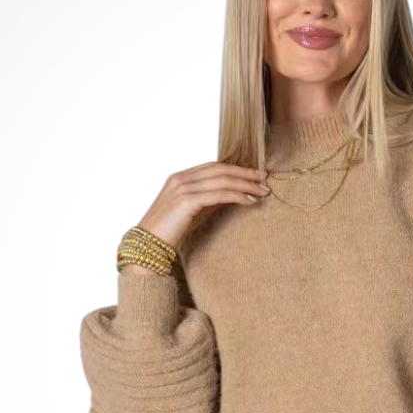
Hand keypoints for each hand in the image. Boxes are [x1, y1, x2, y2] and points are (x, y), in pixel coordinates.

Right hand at [129, 161, 271, 258]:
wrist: (148, 245)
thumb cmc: (169, 231)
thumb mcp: (192, 211)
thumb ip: (209, 200)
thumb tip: (233, 194)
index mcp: (179, 177)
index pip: (213, 166)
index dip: (236, 168)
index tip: (255, 174)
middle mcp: (180, 179)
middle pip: (220, 170)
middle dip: (245, 173)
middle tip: (265, 179)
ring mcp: (182, 188)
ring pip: (221, 181)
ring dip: (245, 185)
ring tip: (262, 191)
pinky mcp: (187, 201)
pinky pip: (218, 195)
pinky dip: (236, 196)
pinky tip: (250, 201)